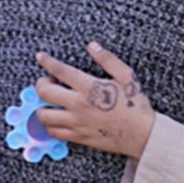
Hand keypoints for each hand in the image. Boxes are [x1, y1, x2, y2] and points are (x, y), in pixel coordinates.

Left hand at [33, 44, 154, 158]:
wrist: (142, 135)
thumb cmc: (136, 105)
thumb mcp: (126, 76)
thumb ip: (108, 59)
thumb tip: (93, 46)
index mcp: (89, 87)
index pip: (59, 70)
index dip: (47, 61)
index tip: (41, 57)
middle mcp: (79, 105)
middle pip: (44, 93)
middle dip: (40, 84)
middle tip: (48, 82)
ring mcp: (77, 123)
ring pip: (44, 115)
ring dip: (42, 106)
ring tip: (51, 102)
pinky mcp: (78, 137)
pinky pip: (54, 132)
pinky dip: (50, 124)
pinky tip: (57, 118)